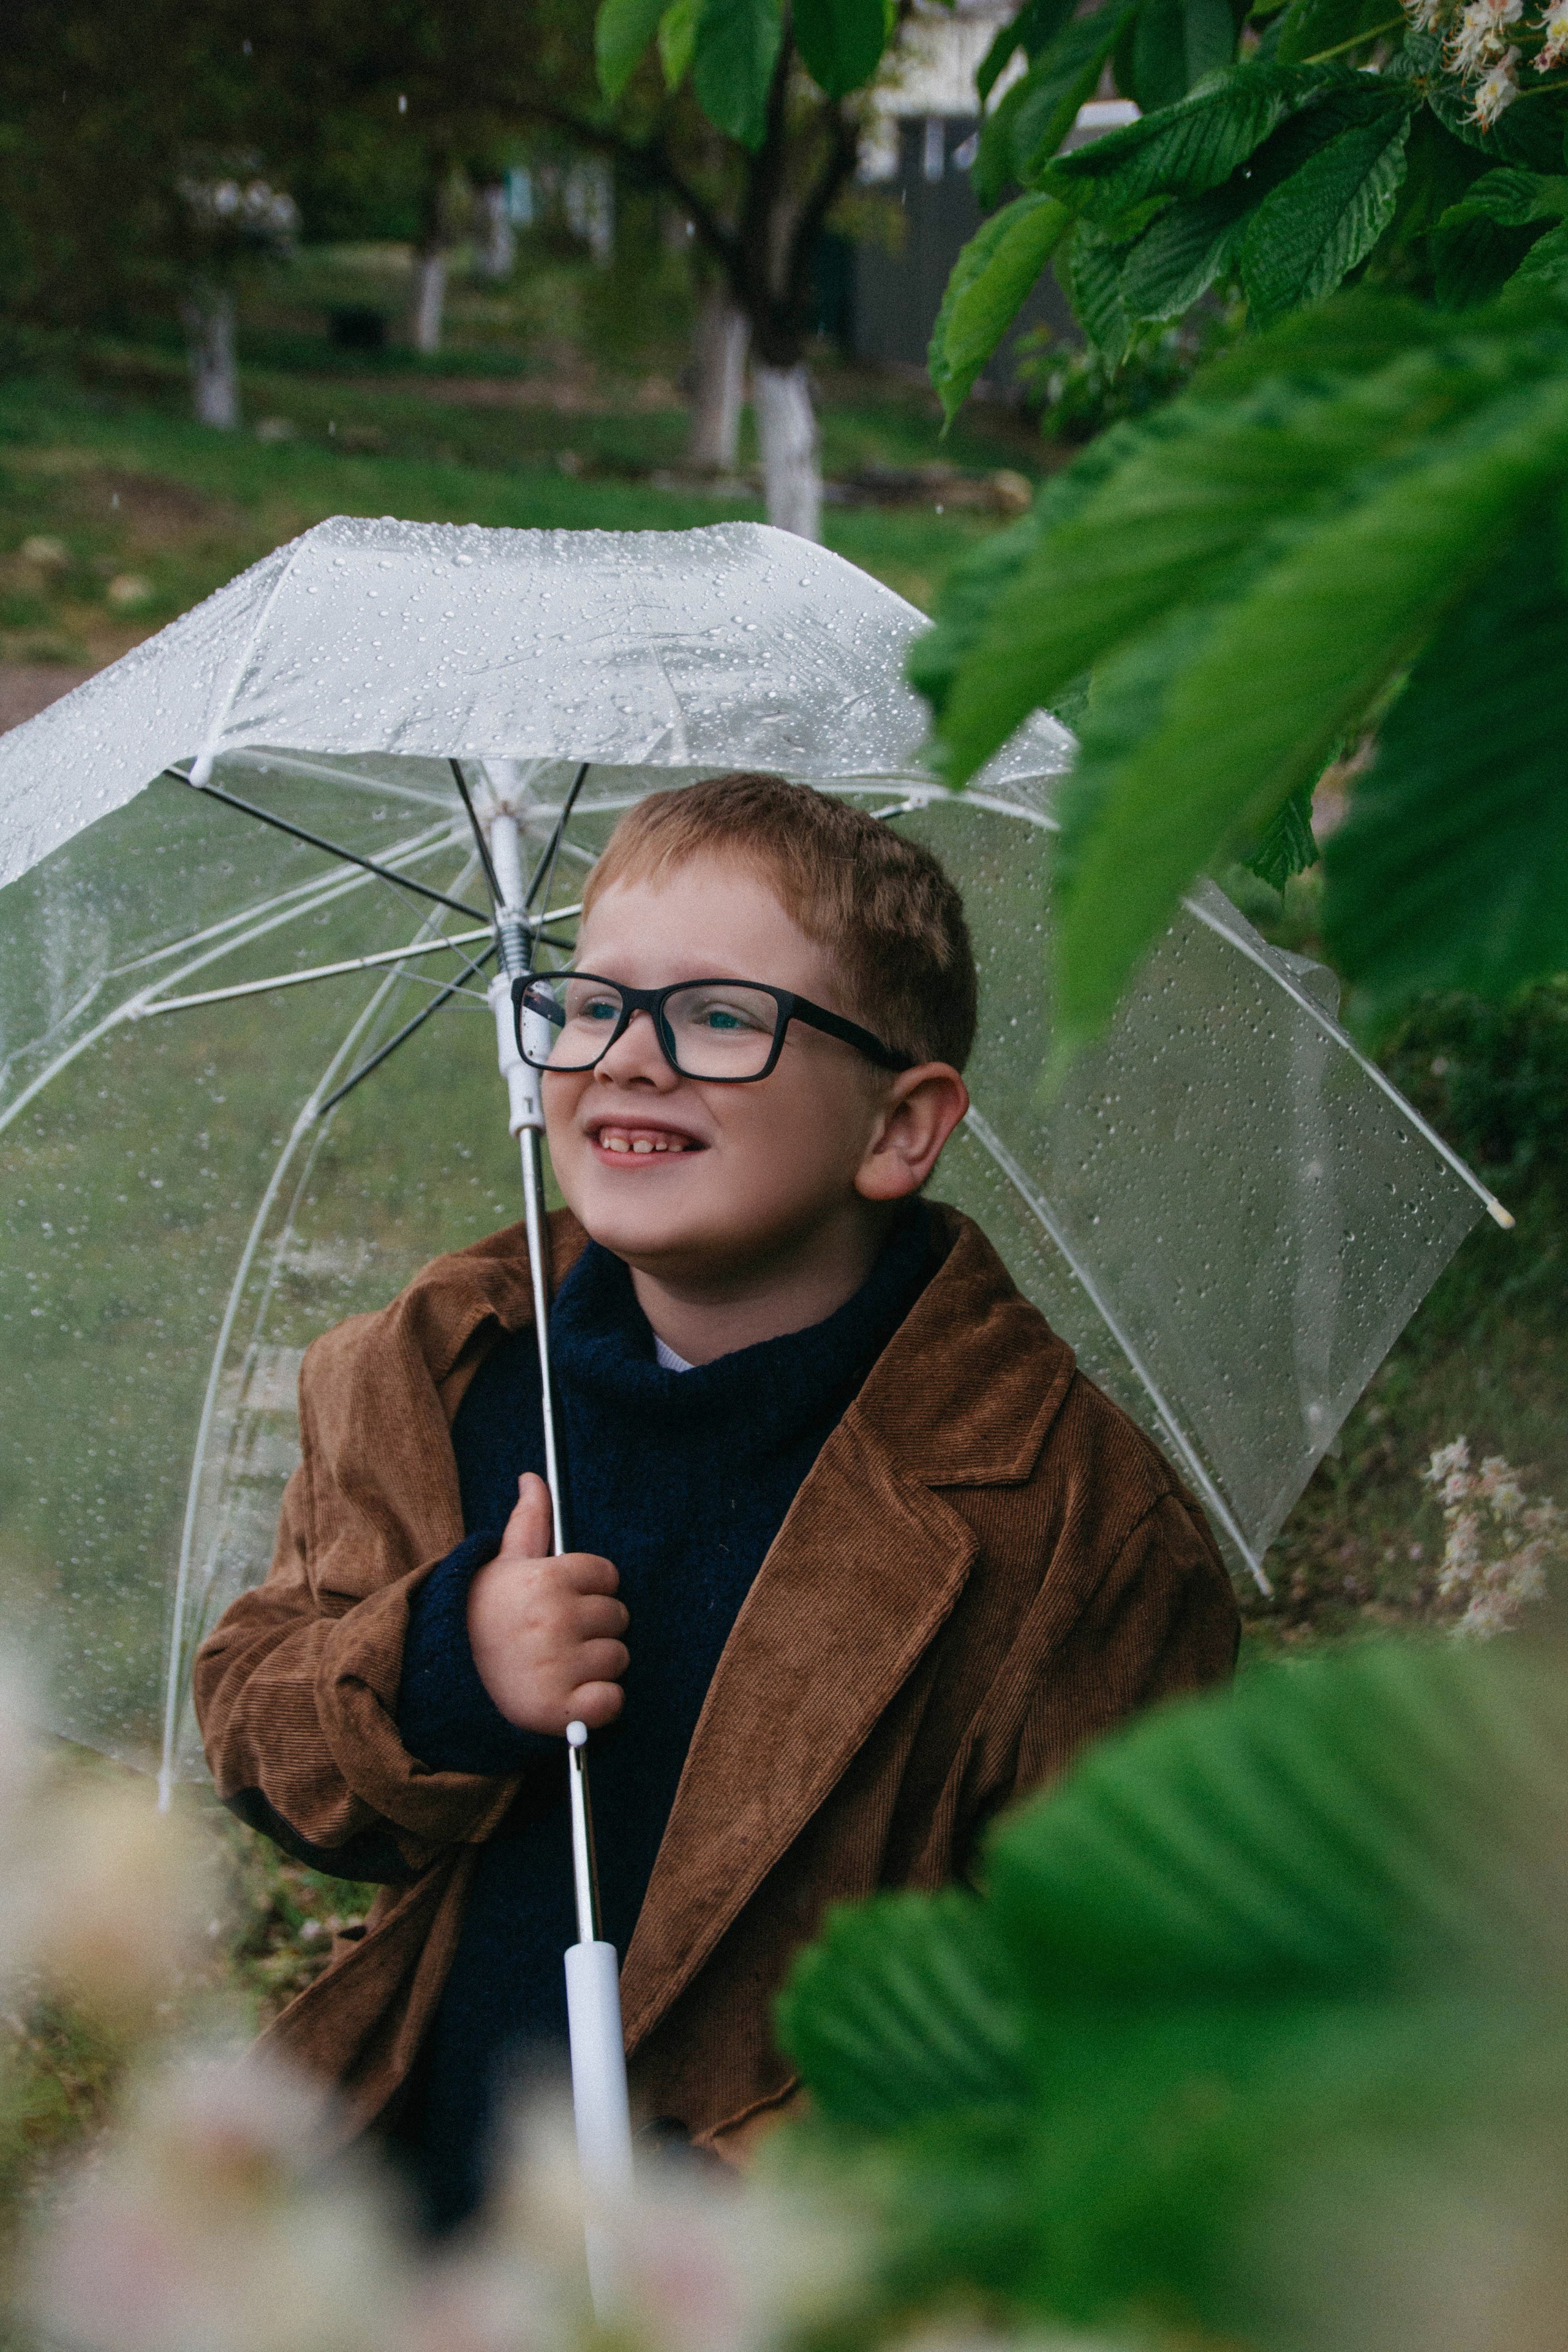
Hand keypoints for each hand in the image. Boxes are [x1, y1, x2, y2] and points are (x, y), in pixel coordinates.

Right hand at [465, 1473, 627, 1734]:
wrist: (445, 1681)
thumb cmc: (484, 1617)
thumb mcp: (503, 1565)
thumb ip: (529, 1520)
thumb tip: (534, 1477)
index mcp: (546, 1579)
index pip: (607, 1575)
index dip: (589, 1588)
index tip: (563, 1600)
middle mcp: (555, 1619)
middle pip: (618, 1616)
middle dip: (594, 1626)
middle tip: (555, 1636)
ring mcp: (559, 1666)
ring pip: (618, 1658)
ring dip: (596, 1665)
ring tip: (558, 1666)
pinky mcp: (561, 1711)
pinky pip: (613, 1701)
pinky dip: (599, 1703)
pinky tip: (572, 1697)